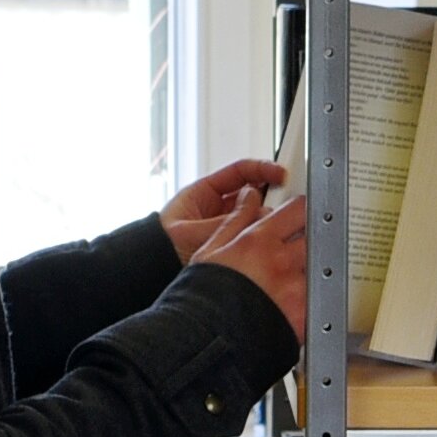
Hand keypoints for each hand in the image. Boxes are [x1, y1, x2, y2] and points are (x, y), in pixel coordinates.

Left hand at [159, 158, 288, 260]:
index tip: (281, 174)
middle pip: (252, 192)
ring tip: (271, 226)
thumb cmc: (162, 245)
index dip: (263, 169)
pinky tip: (264, 240)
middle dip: (269, 196)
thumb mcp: (193, 230)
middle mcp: (217, 205)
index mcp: (205, 192)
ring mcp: (225, 223)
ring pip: (254, 214)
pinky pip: (249, 233)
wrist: (152, 267)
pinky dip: (259, 235)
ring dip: (264, 219)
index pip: (241, 172)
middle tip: (284, 202)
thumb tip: (256, 214)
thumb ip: (225, 221)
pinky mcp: (230, 241)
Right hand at [188, 194, 315, 338]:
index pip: (296, 210)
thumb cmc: (203, 297)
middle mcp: (281, 262)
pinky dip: (310, 300)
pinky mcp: (303, 315)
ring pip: (317, 268)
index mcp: (259, 241)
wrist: (205, 341)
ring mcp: (296, 289)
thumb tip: (250, 196)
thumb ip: (235, 220)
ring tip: (289, 284)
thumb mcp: (211, 251)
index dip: (300, 210)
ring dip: (309, 271)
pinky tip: (291, 306)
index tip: (299, 215)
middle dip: (308, 240)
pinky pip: (317, 299)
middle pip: (314, 237)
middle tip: (296, 251)